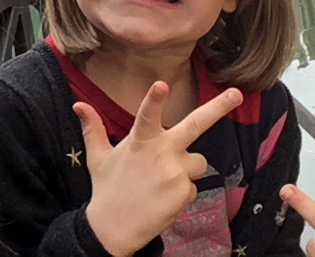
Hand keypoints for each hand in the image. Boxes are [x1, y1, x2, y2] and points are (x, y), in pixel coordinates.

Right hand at [77, 82, 241, 255]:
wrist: (113, 230)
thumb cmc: (107, 188)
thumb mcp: (98, 157)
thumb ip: (93, 127)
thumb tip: (78, 103)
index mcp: (140, 140)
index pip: (147, 115)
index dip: (154, 99)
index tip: (162, 84)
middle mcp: (161, 153)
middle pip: (195, 125)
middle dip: (218, 108)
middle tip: (237, 95)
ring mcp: (175, 174)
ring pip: (196, 161)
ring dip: (186, 167)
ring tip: (161, 181)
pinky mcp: (184, 193)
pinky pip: (193, 185)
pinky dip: (181, 190)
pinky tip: (163, 198)